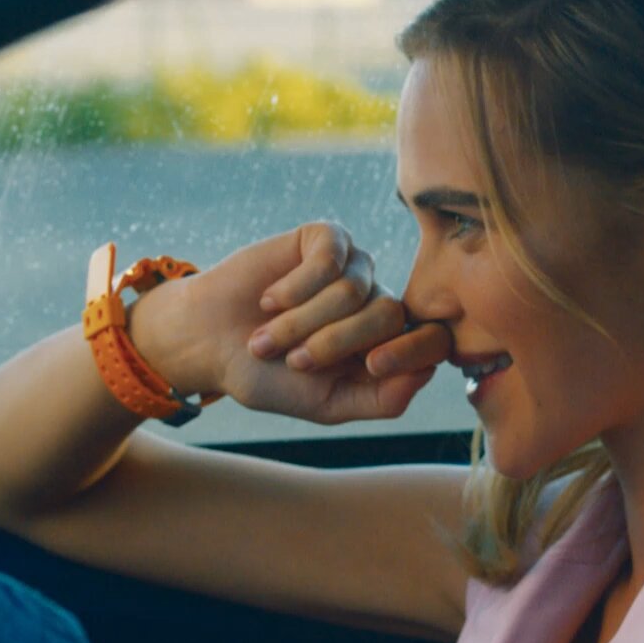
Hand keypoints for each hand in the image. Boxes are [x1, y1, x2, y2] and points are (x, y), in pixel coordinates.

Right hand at [133, 222, 452, 424]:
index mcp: (386, 346)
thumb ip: (383, 399)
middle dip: (334, 343)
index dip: (411, 351)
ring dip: (303, 320)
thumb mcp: (328, 404)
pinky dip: (296, 287)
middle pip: (389, 315)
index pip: (434, 341)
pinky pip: (330, 259)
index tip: (372, 365)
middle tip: (293, 360)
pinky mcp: (327, 239)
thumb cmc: (269, 377)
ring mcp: (354, 268)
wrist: (209, 344)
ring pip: (355, 290)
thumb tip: (429, 373)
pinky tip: (269, 300)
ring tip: (268, 336)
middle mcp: (376, 303)